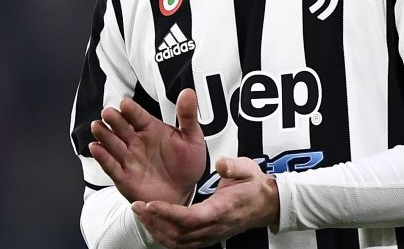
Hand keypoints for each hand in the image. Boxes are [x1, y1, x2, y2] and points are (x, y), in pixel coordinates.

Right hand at [89, 88, 205, 204]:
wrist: (183, 193)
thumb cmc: (186, 165)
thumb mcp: (192, 139)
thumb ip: (188, 116)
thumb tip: (188, 93)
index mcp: (151, 128)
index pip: (137, 115)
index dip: (131, 110)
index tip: (125, 104)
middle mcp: (136, 141)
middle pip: (121, 127)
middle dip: (114, 119)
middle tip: (109, 113)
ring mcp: (128, 158)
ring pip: (112, 144)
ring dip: (104, 135)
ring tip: (97, 126)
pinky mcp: (123, 177)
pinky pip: (111, 166)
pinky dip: (102, 157)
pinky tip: (96, 148)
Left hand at [130, 156, 279, 248]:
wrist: (267, 205)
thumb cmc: (254, 186)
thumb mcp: (247, 169)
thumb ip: (233, 167)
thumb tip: (222, 163)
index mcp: (222, 210)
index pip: (190, 218)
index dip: (168, 213)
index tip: (150, 204)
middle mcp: (214, 227)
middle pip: (179, 234)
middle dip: (154, 222)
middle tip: (136, 206)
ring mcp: (210, 235)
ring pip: (178, 242)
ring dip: (156, 230)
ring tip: (140, 214)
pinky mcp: (206, 236)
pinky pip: (181, 243)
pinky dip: (164, 235)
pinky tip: (153, 223)